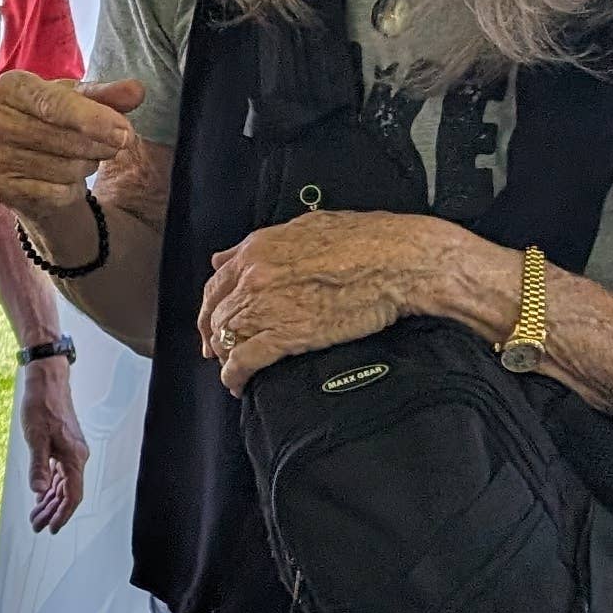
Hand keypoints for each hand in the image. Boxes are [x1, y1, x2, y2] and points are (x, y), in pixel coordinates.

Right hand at [0, 72, 148, 249]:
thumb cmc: (50, 121)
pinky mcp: (3, 190)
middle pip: (65, 138)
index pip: (56, 104)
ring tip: (83, 158)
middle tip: (114, 144)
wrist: (18, 161)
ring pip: (65, 168)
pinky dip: (73, 187)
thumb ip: (107, 94)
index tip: (126, 133)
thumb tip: (137, 91)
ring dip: (88, 165)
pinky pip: (57, 192)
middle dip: (101, 145)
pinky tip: (67, 178)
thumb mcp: (77, 100)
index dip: (95, 120)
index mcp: (9, 88)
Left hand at [17, 356, 88, 532]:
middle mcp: (77, 456)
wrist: (47, 381)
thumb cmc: (42, 404)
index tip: (51, 528)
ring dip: (50, 500)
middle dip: (52, 511)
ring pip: (63, 484)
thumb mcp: (36, 437)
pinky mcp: (64, 446)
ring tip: (37, 514)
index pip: (72, 496)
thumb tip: (38, 490)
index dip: (62, 514)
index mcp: (74, 457)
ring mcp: (71, 451)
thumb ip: (38, 466)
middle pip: (68, 493)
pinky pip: (60, 473)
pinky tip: (41, 493)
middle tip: (38, 524)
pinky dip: (50, 485)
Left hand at [197, 212, 469, 393]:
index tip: (213, 321)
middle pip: (217, 314)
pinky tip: (237, 385)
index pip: (217, 283)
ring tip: (233, 369)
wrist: (401, 261)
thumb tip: (228, 256)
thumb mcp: (308, 227)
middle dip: (213, 335)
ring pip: (227, 337)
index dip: (211, 307)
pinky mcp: (288, 334)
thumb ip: (263, 244)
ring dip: (225, 357)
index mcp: (258, 249)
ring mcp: (268, 306)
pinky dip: (235, 376)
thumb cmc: (367, 239)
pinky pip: (246, 360)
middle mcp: (255, 276)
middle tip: (216, 351)